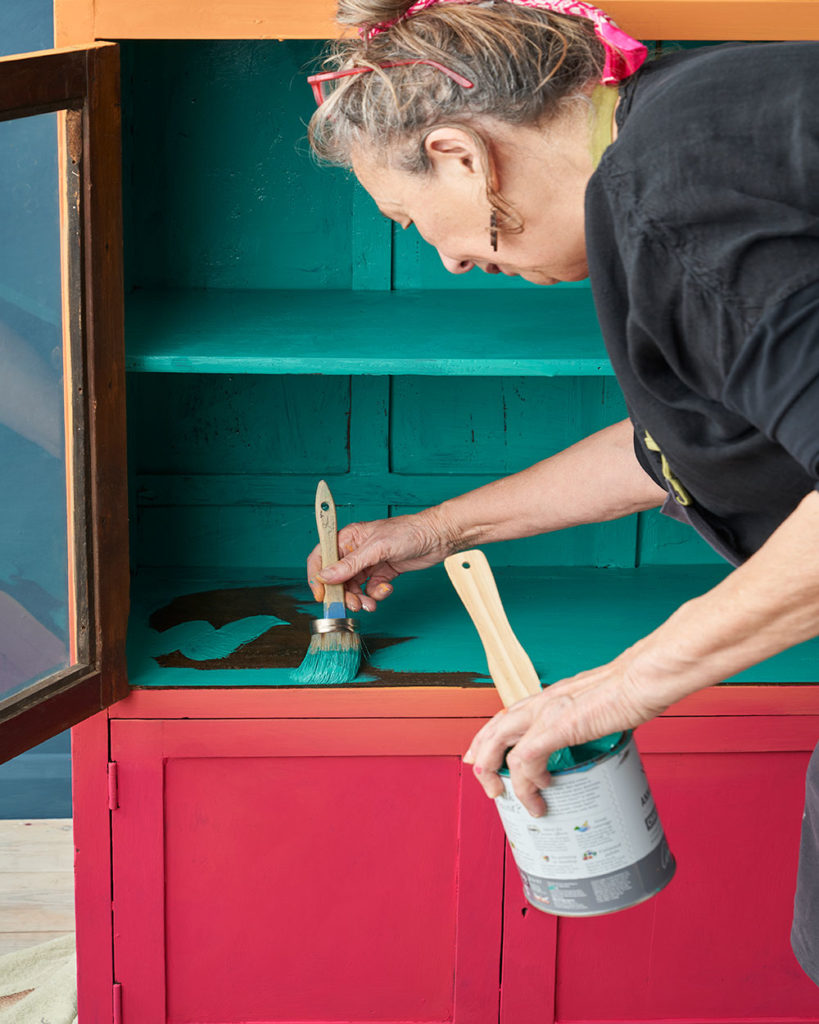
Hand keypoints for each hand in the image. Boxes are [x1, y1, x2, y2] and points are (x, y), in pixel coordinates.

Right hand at [307, 507, 456, 611]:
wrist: (437, 537)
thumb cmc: (408, 532)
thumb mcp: (376, 548)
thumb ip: (350, 564)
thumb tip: (325, 576)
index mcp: (348, 538)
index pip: (322, 557)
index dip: (317, 577)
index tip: (322, 596)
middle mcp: (356, 551)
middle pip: (337, 578)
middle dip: (344, 594)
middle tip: (353, 605)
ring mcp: (369, 562)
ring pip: (354, 587)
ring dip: (360, 598)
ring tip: (370, 604)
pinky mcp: (382, 572)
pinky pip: (371, 589)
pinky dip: (376, 594)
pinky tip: (386, 589)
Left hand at [463, 653, 671, 816]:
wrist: (645, 678)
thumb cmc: (633, 690)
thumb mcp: (599, 707)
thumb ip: (590, 723)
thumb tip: (597, 743)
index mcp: (551, 696)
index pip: (506, 716)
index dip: (488, 738)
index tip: (481, 759)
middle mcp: (542, 702)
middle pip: (493, 730)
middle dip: (484, 762)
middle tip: (490, 787)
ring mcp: (547, 712)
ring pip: (500, 743)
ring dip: (499, 775)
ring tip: (512, 798)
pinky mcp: (559, 726)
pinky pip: (527, 758)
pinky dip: (527, 779)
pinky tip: (542, 788)